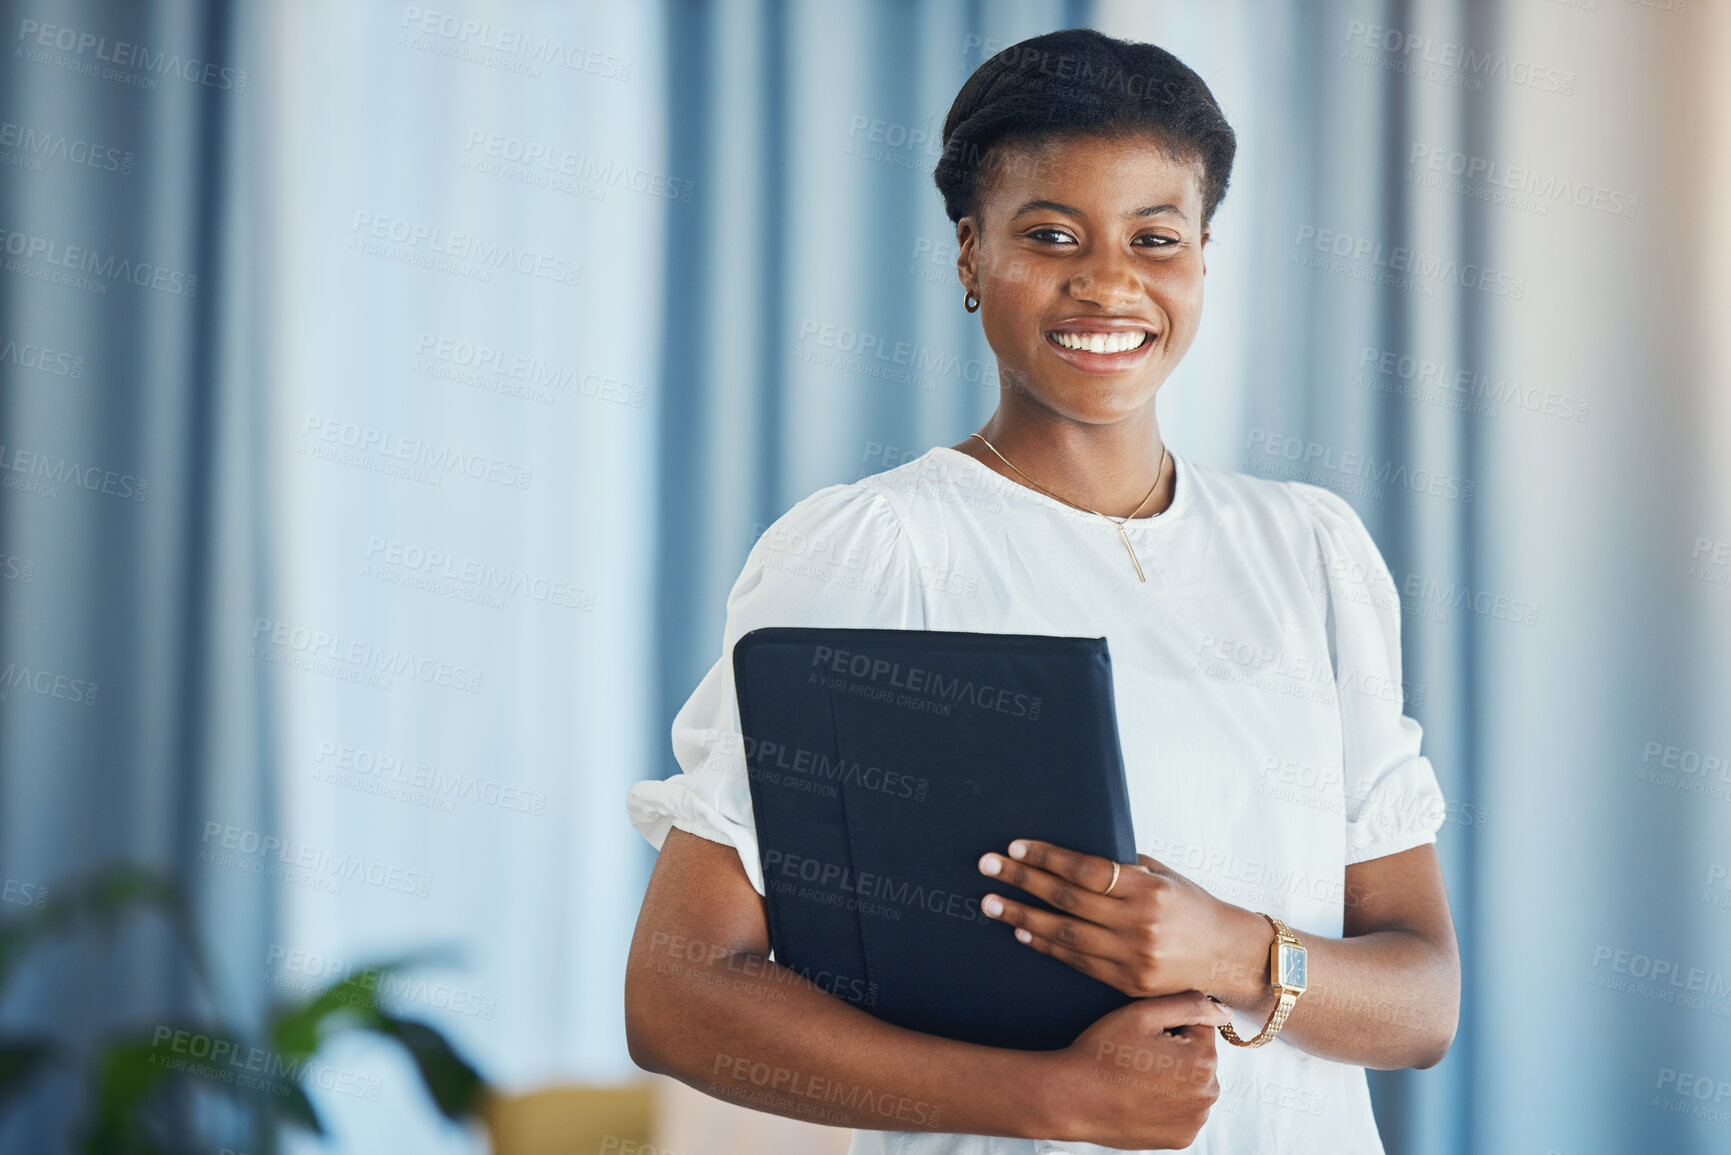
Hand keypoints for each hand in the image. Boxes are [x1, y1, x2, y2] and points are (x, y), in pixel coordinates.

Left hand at [978, 839, 1264, 999]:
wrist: (1226, 956)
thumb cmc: (1190, 905)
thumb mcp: (1163, 876)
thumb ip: (1122, 865)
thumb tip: (1071, 852)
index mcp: (1149, 890)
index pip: (1087, 870)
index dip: (1048, 857)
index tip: (1015, 846)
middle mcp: (1140, 924)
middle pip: (1068, 900)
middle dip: (1022, 881)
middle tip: (988, 866)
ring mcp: (1134, 958)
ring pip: (1066, 935)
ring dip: (1022, 917)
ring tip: (990, 902)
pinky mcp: (1128, 984)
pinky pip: (1077, 962)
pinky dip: (1047, 946)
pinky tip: (1022, 933)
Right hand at [1032, 992, 1227, 1148]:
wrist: (1073, 1098)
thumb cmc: (1103, 1054)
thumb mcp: (1143, 1014)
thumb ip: (1189, 1004)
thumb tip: (1222, 1011)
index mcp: (1204, 1060)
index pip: (1199, 1027)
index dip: (1170, 1025)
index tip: (1145, 1036)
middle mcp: (1208, 1094)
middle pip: (1198, 1058)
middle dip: (1175, 1053)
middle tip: (1137, 1057)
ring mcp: (1195, 1121)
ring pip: (1191, 1086)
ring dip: (1173, 1079)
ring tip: (1137, 1079)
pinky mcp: (1181, 1140)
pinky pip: (1182, 1112)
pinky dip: (1167, 1105)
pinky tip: (1141, 1099)